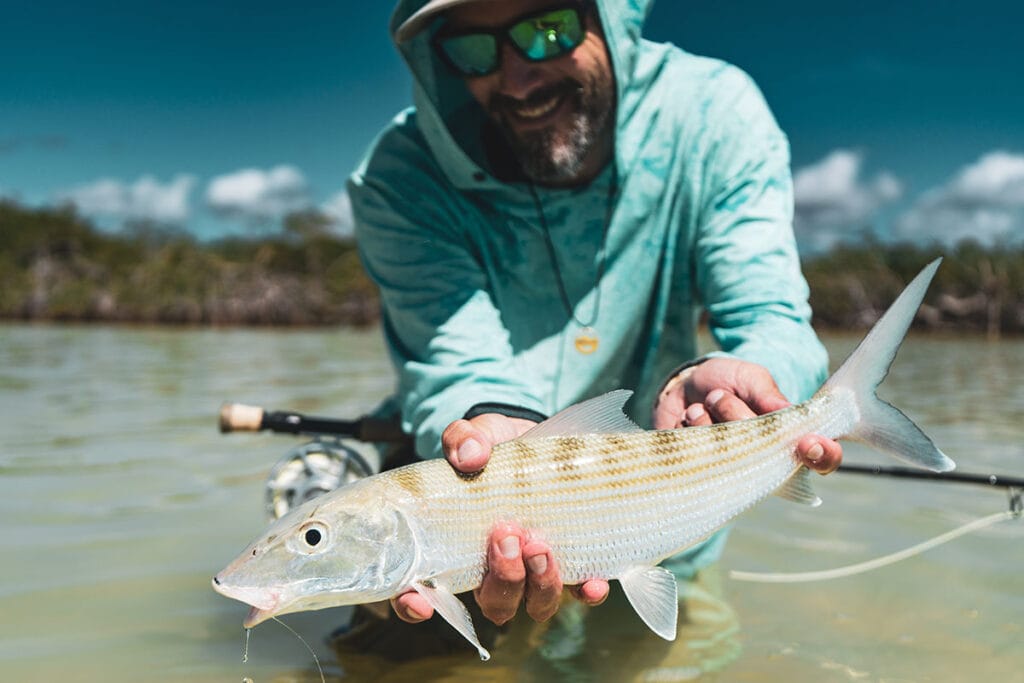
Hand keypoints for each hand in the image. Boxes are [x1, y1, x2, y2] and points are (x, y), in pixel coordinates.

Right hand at [390, 412, 608, 625]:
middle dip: (502, 579)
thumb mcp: (477, 434)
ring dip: (539, 585)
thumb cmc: (495, 448)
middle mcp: (494, 571)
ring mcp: (534, 572)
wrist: (539, 443)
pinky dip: (585, 593)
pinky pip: (580, 593)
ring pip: (535, 604)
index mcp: (456, 548)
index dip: (415, 605)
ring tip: (541, 545)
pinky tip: (592, 583)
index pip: (423, 592)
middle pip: (494, 604)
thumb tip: (470, 456)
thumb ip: (464, 439)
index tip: (420, 603)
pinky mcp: (571, 563)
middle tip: (506, 536)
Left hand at [653, 358, 841, 473]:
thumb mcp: (751, 378)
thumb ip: (767, 395)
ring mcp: (734, 470)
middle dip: (737, 413)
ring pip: (728, 450)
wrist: (683, 385)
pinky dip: (691, 424)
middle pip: (763, 450)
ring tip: (707, 404)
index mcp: (790, 439)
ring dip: (711, 415)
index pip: (823, 460)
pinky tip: (689, 417)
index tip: (807, 442)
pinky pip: (699, 452)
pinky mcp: (703, 472)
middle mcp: (766, 461)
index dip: (823, 455)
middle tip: (721, 395)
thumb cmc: (726, 382)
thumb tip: (787, 412)